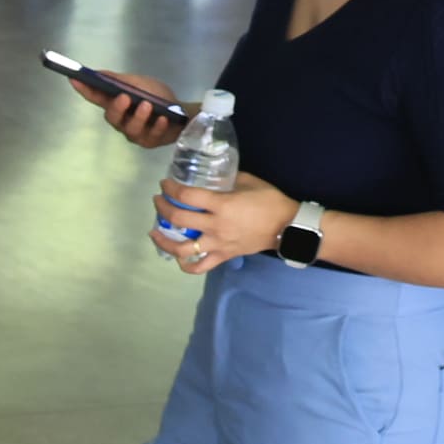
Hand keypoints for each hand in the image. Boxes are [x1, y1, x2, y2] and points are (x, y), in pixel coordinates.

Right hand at [74, 68, 181, 145]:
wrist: (183, 112)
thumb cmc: (158, 97)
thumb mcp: (140, 83)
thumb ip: (121, 80)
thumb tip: (98, 73)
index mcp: (116, 104)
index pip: (96, 97)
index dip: (84, 89)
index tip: (75, 79)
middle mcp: (122, 121)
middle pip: (111, 117)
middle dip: (117, 108)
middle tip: (125, 97)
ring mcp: (135, 133)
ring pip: (131, 128)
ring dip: (139, 117)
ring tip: (148, 105)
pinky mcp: (149, 142)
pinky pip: (151, 135)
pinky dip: (157, 126)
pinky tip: (163, 119)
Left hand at [151, 174, 295, 273]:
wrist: (288, 226)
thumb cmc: (269, 200)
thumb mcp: (248, 181)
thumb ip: (226, 179)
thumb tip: (209, 177)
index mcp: (222, 205)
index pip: (186, 196)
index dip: (171, 189)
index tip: (165, 184)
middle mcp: (215, 226)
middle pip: (178, 219)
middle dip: (162, 208)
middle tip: (158, 200)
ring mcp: (218, 244)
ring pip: (182, 249)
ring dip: (164, 240)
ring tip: (155, 232)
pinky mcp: (223, 256)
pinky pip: (200, 266)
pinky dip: (186, 265)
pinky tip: (178, 257)